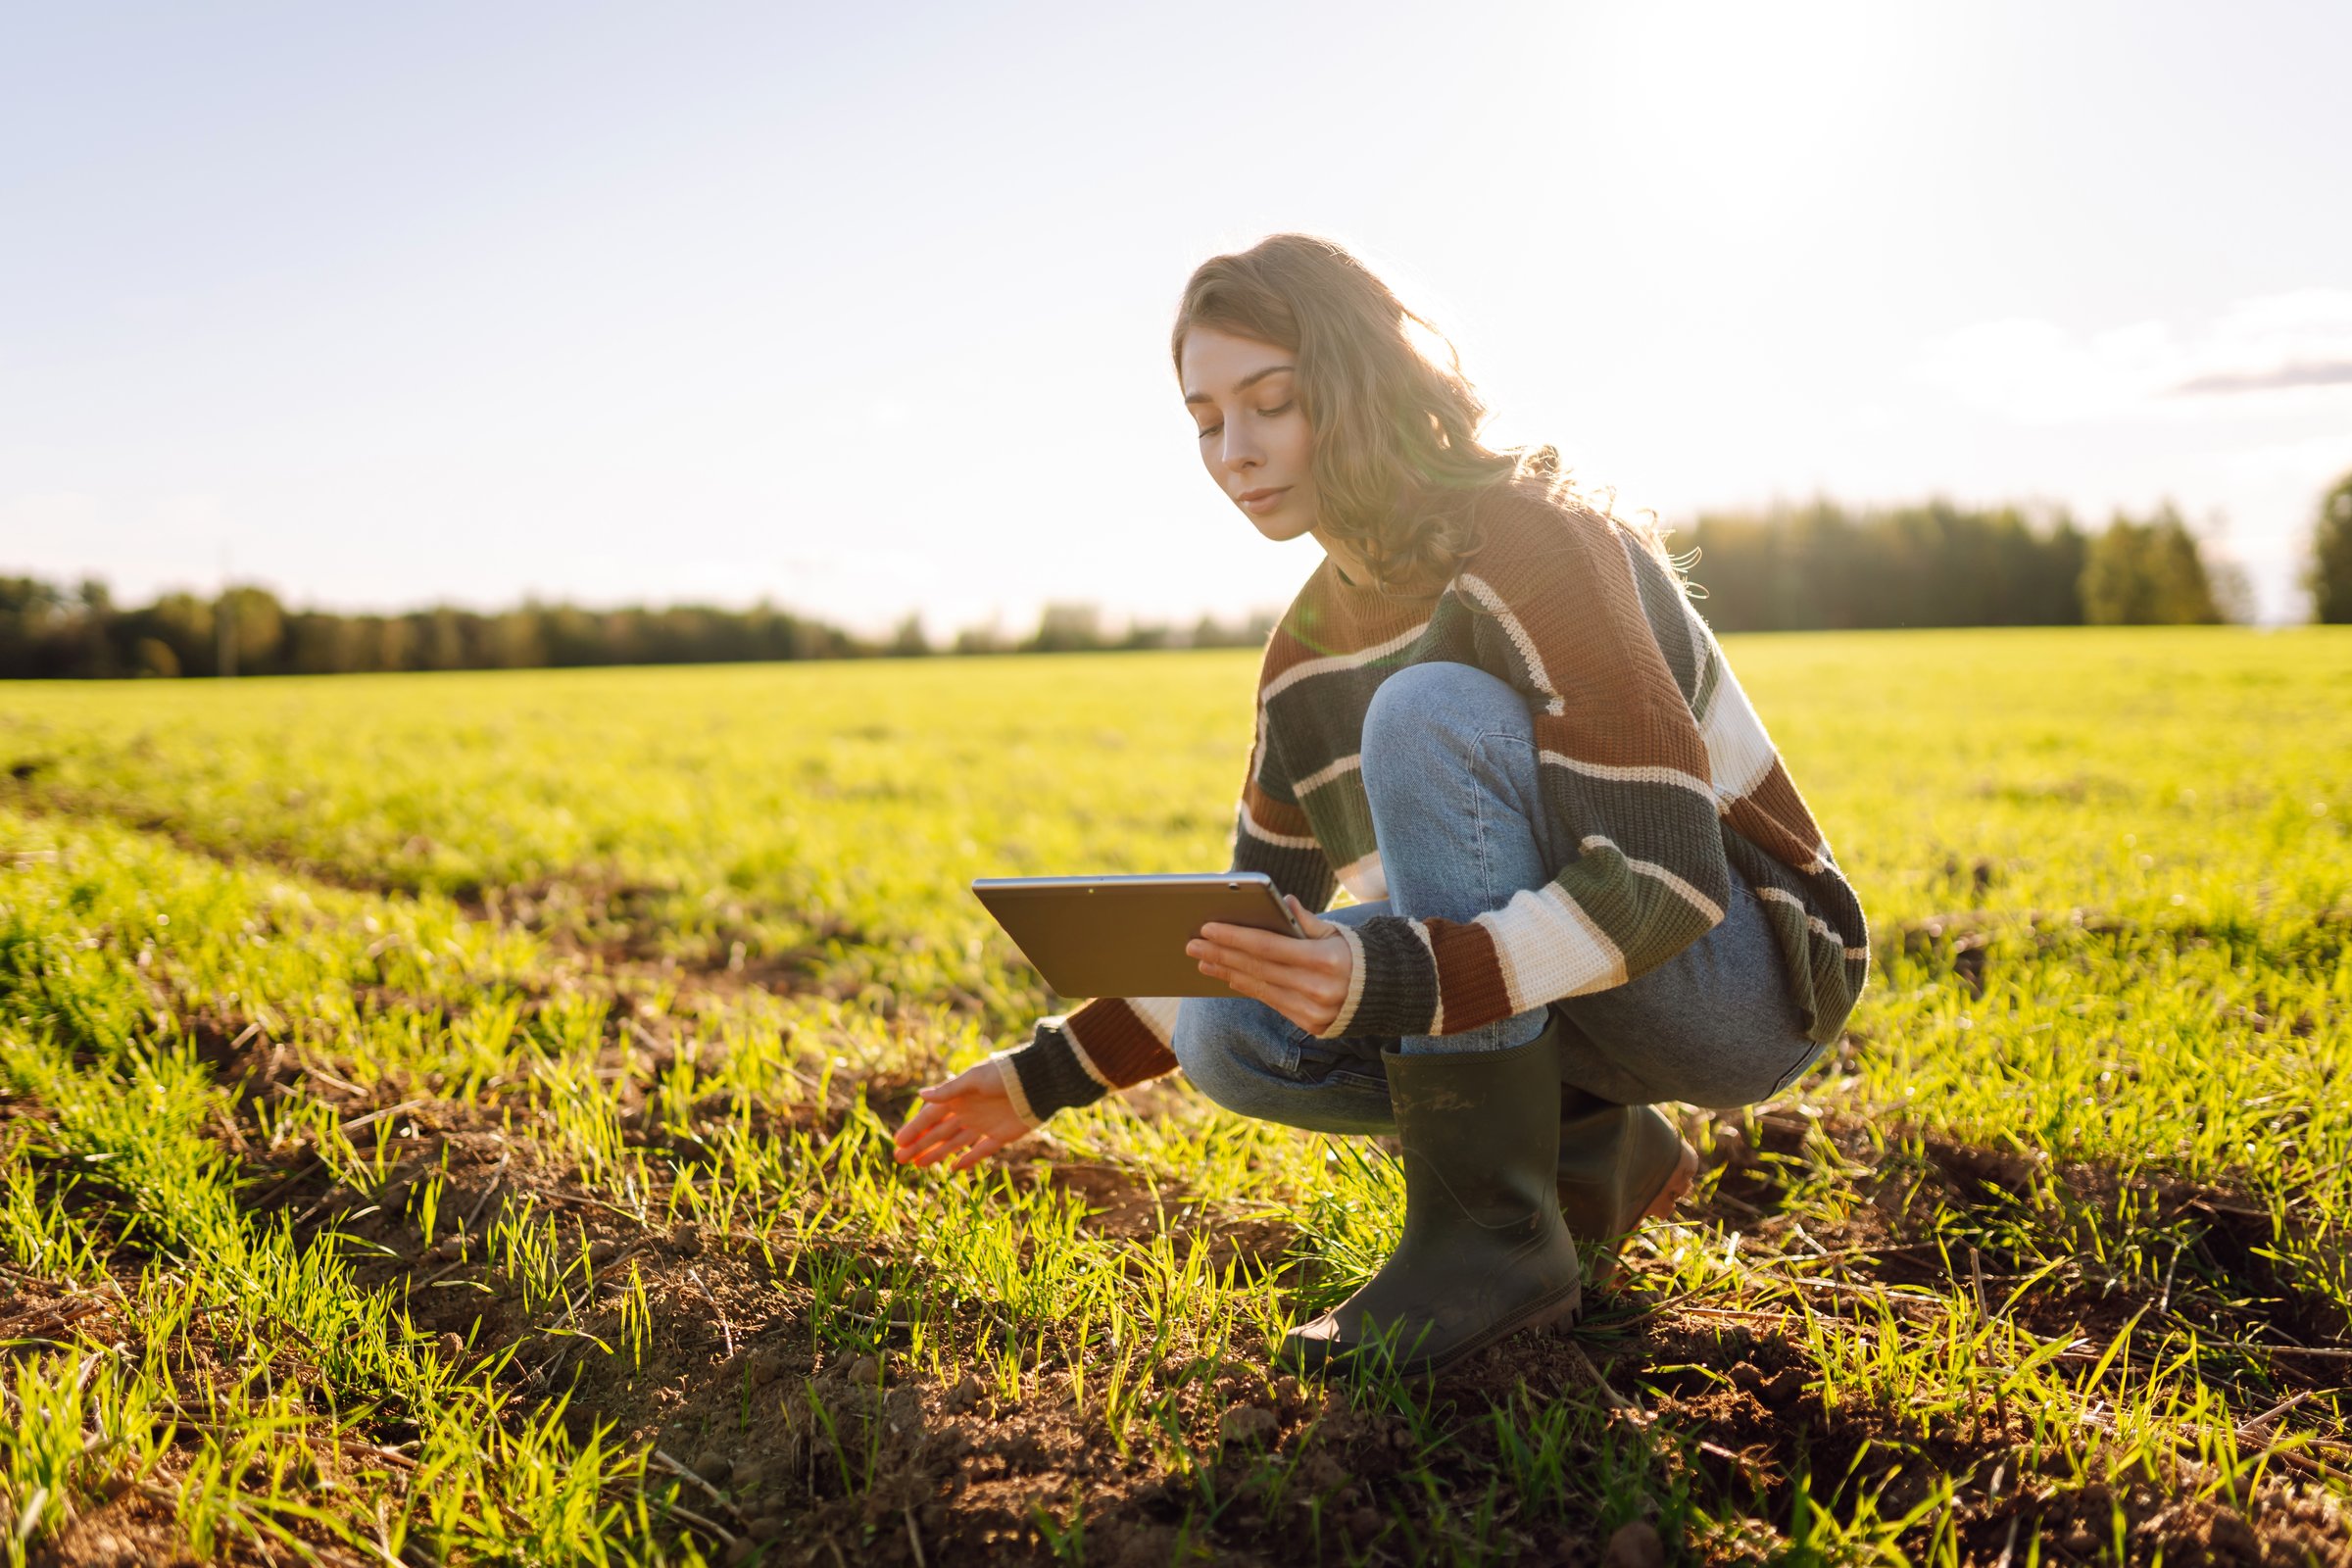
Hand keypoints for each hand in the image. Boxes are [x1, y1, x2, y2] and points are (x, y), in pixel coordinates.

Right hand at [893, 1059, 1033, 1170]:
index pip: (931, 1116)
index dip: (914, 1128)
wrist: (1039, 1083)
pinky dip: (967, 1160)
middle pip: (938, 1132)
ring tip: (918, 1166)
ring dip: (936, 1153)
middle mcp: (969, 1112)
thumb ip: (948, 1091)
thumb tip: (921, 1095)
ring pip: (954, 1143)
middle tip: (900, 1159)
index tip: (898, 1142)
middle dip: (919, 1145)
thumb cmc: (1004, 1075)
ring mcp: (984, 1125)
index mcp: (959, 1097)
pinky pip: (981, 1151)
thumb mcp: (974, 1080)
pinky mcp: (1001, 1136)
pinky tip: (953, 1168)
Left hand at [1187, 895, 1354, 1036]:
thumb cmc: (1355, 954)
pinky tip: (1229, 976)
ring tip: (1204, 960)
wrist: (1388, 994)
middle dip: (1221, 954)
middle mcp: (1318, 989)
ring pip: (1260, 988)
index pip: (1268, 947)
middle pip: (1257, 969)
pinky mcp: (1311, 1025)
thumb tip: (1284, 901)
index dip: (1235, 937)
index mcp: (1324, 960)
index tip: (1208, 928)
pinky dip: (1248, 988)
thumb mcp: (1337, 932)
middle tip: (1193, 945)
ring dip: (1227, 973)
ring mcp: (1314, 1011)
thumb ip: (1307, 920)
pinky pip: (1271, 1002)